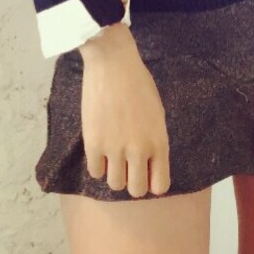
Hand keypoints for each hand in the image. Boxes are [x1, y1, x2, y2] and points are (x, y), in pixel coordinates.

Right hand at [80, 27, 170, 197]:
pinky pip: (95, 172)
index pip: (160, 186)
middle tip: (127, 166)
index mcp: (159, 142)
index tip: (145, 172)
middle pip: (136, 190)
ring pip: (115, 184)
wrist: (113, 63)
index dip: (152, 182)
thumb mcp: (157, 113)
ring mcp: (115, 149)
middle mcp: (139, 151)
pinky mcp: (93, 144)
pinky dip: (97, 164)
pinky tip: (99, 149)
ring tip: (112, 156)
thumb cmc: (138, 83)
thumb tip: (148, 162)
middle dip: (132, 181)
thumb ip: (154, 140)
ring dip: (113, 173)